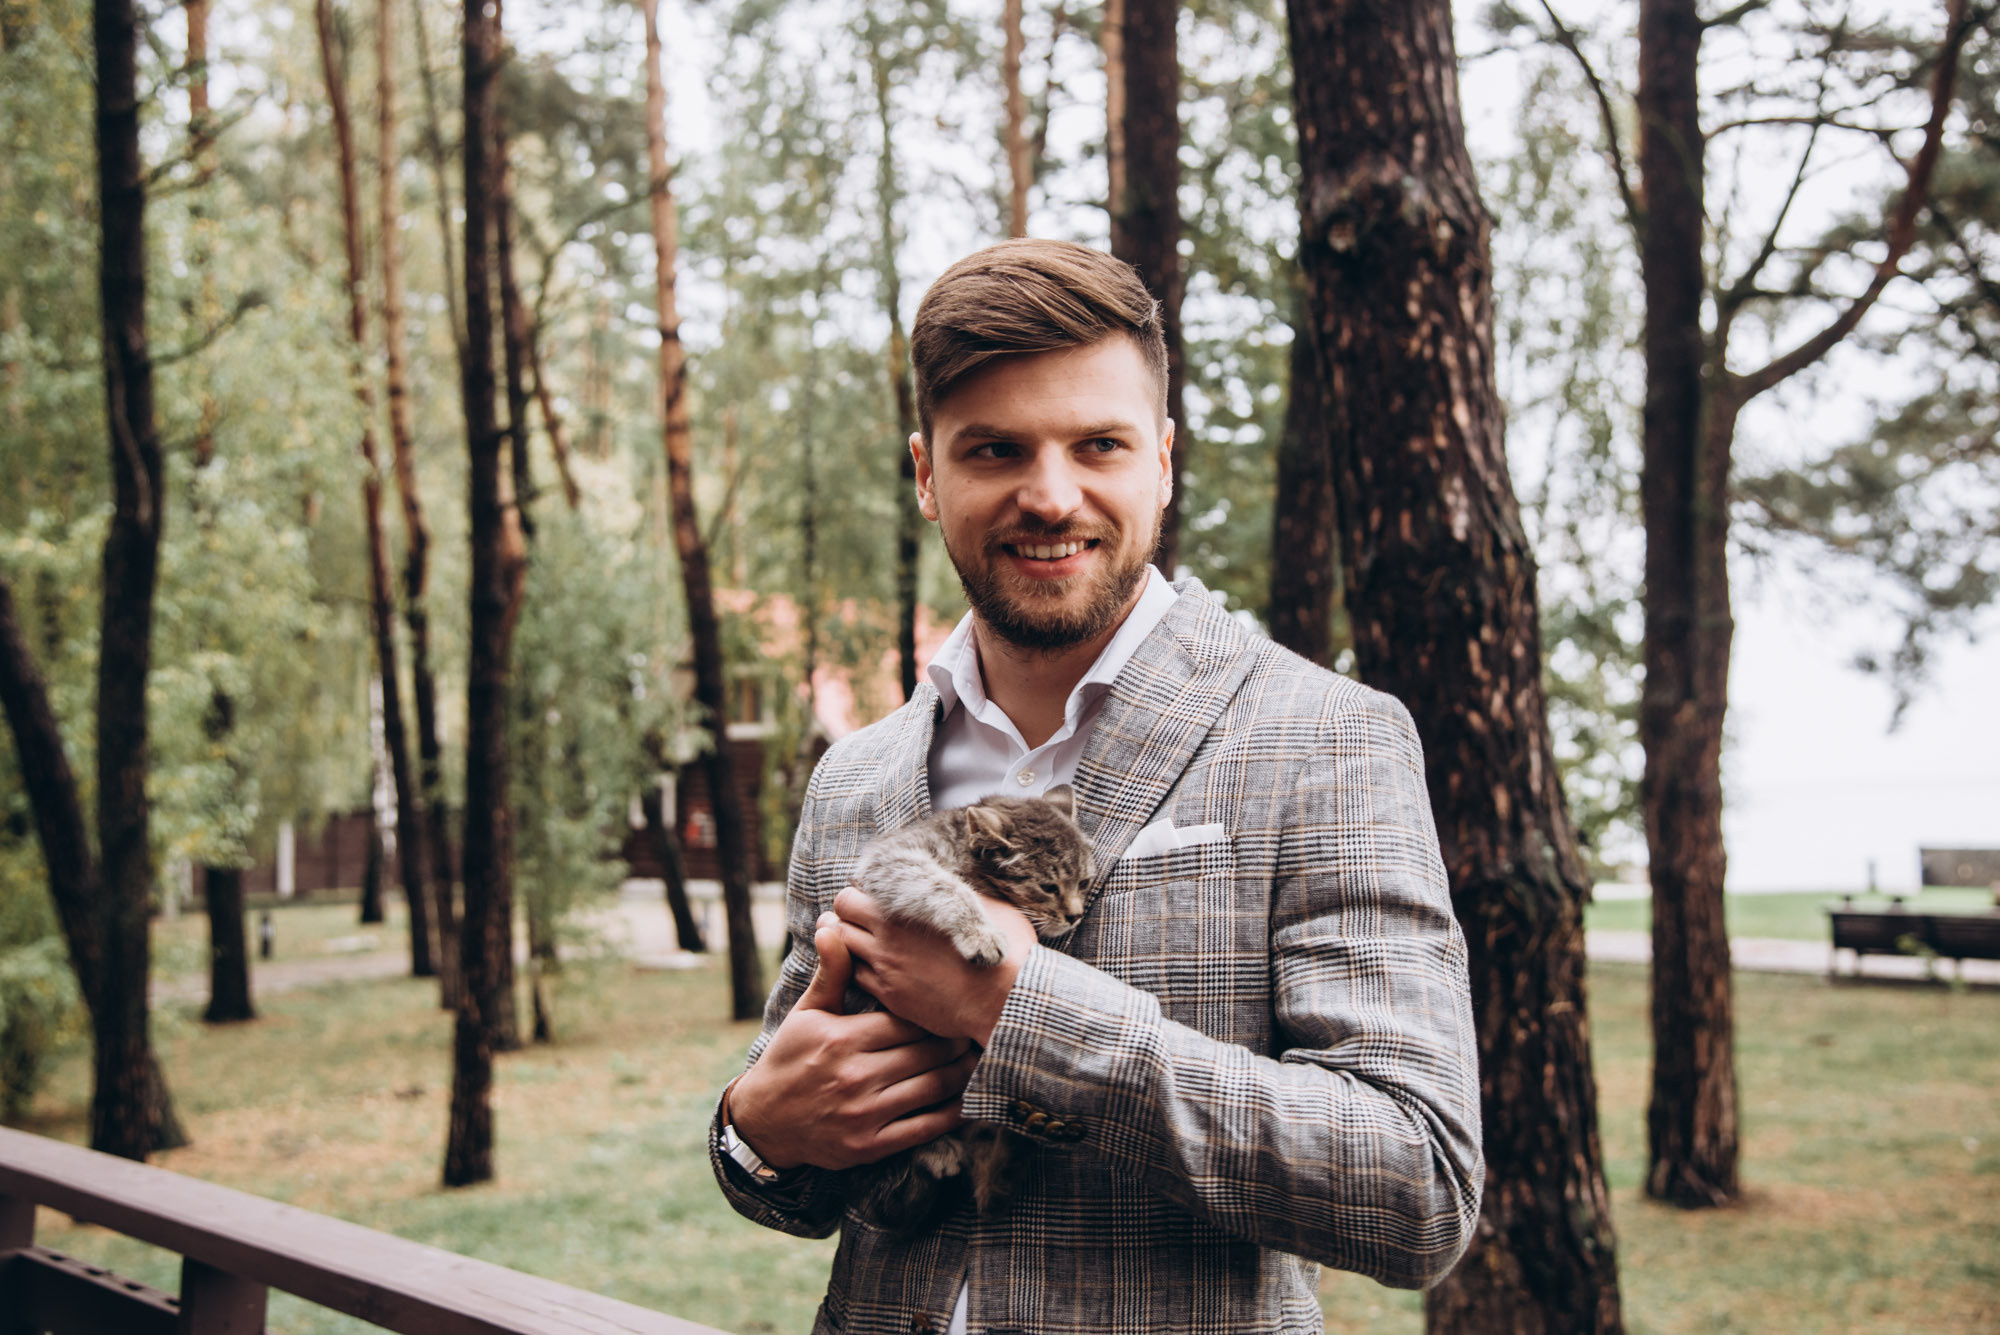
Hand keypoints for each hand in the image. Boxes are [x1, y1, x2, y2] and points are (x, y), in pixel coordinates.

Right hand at [726, 913, 976, 1171]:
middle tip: (976, 1032)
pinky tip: (965, 1101)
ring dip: (961, 1074)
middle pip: (927, 1052)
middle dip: (956, 1042)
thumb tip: (832, 926)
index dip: (935, 1015)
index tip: (955, 1008)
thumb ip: (832, 973)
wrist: (764, 1122)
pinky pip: (924, 1128)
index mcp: (842, 1039)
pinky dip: (951, 1114)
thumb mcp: (808, 1013)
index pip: (908, 1021)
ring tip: (976, 1061)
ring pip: (932, 1087)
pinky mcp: (869, 1146)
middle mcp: (855, 1076)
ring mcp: (864, 1113)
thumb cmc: (790, 1058)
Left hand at [831, 886, 1036, 1046]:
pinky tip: (880, 969)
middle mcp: (885, 940)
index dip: (858, 897)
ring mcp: (885, 970)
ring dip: (849, 944)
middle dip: (845, 918)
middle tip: (862, 921)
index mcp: (901, 911)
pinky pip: (857, 980)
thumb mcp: (982, 904)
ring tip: (867, 943)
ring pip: (842, 951)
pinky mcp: (891, 998)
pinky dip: (862, 971)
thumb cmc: (1000, 948)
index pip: (849, 896)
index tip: (873, 900)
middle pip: (836, 921)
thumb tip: (953, 875)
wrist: (1005, 1000)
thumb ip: (954, 889)